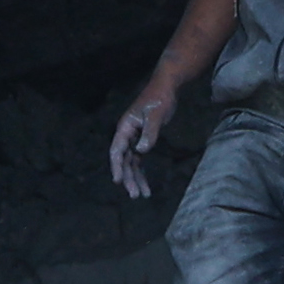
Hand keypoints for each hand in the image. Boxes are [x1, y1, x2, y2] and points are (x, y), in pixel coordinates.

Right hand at [109, 79, 177, 197]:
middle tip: (135, 195)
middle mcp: (126, 135)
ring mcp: (134, 139)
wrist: (167, 88)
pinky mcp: (143, 140)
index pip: (117, 150)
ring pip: (131, 163)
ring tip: (143, 195)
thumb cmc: (159, 98)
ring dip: (136, 178)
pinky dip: (142, 172)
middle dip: (129, 178)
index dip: (116, 167)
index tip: (118, 181)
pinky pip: (139, 160)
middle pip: (124, 161)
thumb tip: (141, 151)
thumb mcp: (155, 115)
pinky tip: (145, 185)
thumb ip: (149, 133)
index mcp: (125, 128)